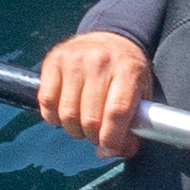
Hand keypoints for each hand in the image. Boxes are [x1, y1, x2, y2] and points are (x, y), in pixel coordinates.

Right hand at [40, 31, 152, 157]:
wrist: (111, 36)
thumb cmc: (127, 71)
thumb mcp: (142, 92)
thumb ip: (136, 125)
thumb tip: (114, 152)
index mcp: (128, 70)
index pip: (116, 112)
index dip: (111, 139)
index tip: (109, 148)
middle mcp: (100, 62)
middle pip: (90, 119)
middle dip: (93, 137)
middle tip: (97, 135)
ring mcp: (74, 60)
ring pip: (66, 114)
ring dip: (73, 130)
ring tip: (82, 124)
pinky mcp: (53, 61)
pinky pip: (46, 102)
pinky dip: (53, 117)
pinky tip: (64, 113)